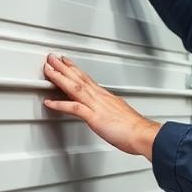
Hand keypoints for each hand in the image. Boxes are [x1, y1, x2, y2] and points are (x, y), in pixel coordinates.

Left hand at [43, 54, 160, 159]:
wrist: (143, 134)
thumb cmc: (135, 128)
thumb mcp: (121, 113)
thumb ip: (111, 109)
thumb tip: (106, 110)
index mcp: (106, 96)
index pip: (87, 78)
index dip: (75, 69)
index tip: (66, 62)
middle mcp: (100, 97)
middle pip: (79, 78)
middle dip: (63, 67)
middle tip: (51, 58)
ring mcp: (97, 106)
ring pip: (75, 87)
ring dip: (60, 77)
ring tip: (48, 69)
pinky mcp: (95, 117)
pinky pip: (74, 108)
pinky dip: (61, 104)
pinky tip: (49, 102)